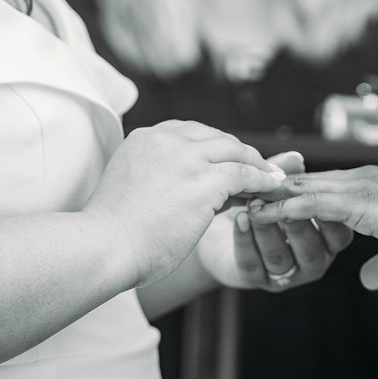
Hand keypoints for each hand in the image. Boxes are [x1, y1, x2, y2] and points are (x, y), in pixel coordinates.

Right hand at [83, 120, 282, 286]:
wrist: (105, 246)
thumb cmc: (113, 231)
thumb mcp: (133, 186)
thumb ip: (157, 175)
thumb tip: (186, 187)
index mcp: (145, 138)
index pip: (190, 132)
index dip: (213, 147)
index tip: (226, 160)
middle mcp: (166, 140)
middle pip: (215, 137)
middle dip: (237, 152)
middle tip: (257, 166)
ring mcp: (187, 158)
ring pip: (234, 151)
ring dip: (256, 163)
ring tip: (271, 176)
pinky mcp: (205, 181)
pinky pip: (245, 174)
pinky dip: (262, 179)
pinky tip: (272, 187)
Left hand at [198, 152, 353, 289]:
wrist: (223, 228)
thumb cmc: (260, 204)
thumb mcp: (276, 187)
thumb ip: (288, 175)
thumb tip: (295, 158)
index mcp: (327, 239)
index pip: (338, 232)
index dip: (324, 211)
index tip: (307, 188)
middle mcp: (312, 261)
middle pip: (311, 249)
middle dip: (294, 221)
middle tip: (276, 197)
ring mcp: (284, 276)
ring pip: (280, 257)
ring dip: (266, 229)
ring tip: (253, 206)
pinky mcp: (254, 280)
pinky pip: (252, 264)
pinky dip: (245, 240)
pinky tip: (240, 220)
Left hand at [248, 166, 377, 248]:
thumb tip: (367, 280)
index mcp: (368, 186)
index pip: (320, 186)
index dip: (291, 192)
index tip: (265, 197)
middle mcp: (356, 180)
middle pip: (301, 181)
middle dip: (268, 187)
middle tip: (238, 190)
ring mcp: (354, 187)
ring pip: (297, 187)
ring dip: (265, 195)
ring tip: (235, 200)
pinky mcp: (354, 199)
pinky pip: (308, 202)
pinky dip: (280, 207)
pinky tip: (258, 212)